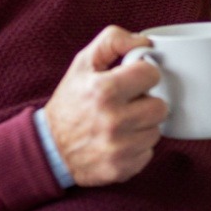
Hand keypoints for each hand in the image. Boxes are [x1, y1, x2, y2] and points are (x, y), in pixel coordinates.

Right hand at [43, 25, 169, 186]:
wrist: (50, 148)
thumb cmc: (70, 101)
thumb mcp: (83, 63)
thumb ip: (113, 41)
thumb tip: (145, 42)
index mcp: (104, 90)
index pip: (151, 74)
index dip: (144, 74)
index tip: (134, 79)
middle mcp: (113, 120)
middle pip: (160, 107)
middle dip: (146, 102)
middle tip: (129, 103)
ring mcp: (119, 148)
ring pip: (156, 131)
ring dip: (143, 126)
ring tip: (123, 122)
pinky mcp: (122, 169)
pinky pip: (148, 153)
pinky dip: (137, 147)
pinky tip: (120, 141)